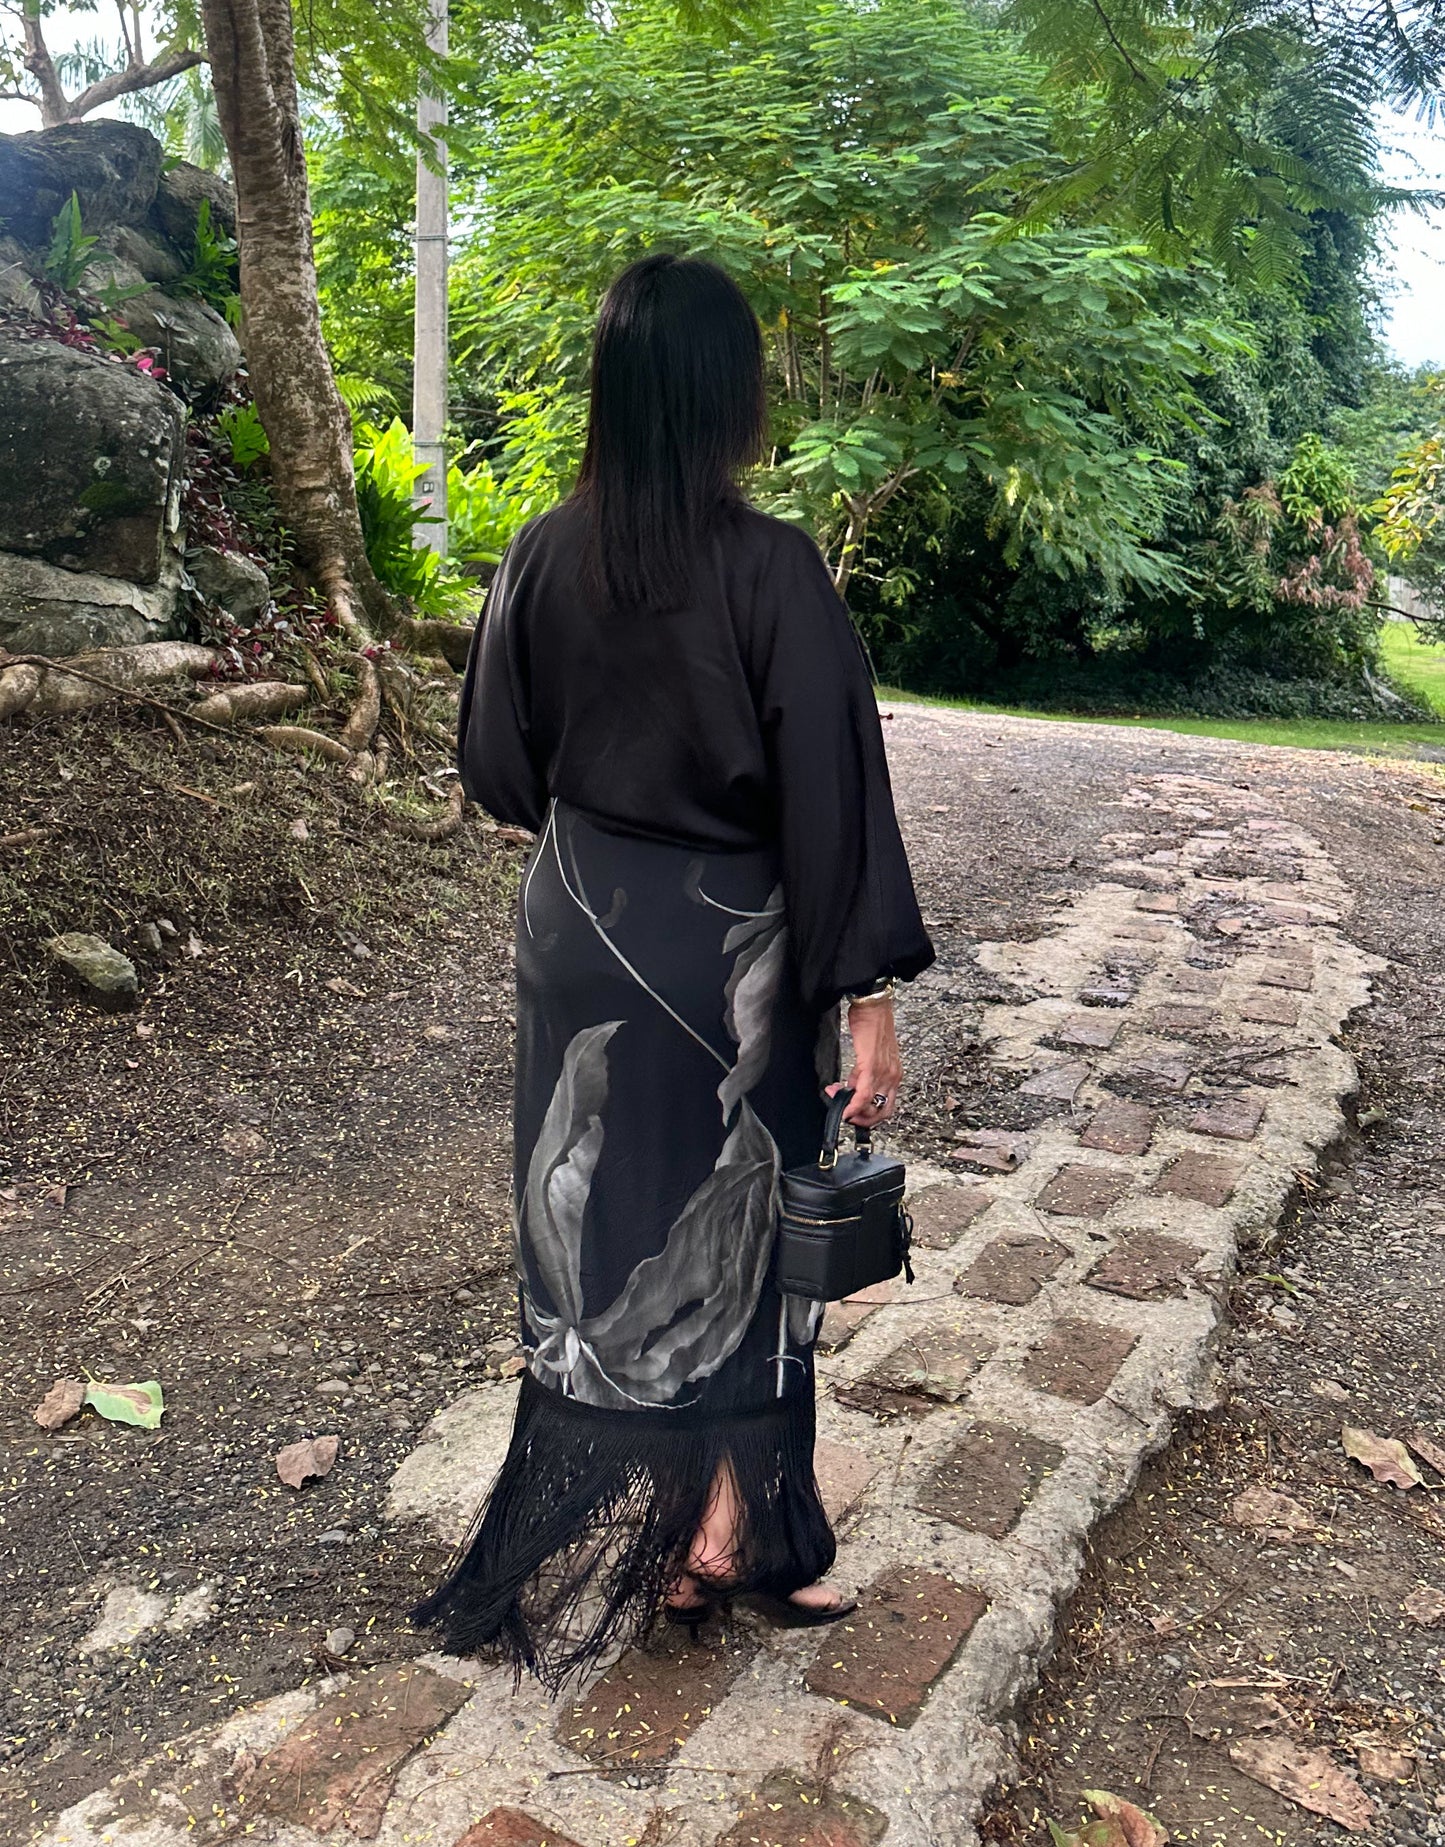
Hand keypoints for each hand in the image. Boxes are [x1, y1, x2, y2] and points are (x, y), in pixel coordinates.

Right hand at [829, 997, 901, 1127]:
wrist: (873, 1004)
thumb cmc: (873, 1024)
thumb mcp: (871, 1054)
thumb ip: (863, 1073)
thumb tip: (851, 1087)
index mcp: (894, 1073)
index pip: (886, 1106)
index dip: (869, 1116)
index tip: (853, 1113)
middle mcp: (893, 1076)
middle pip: (881, 1112)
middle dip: (861, 1120)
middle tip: (845, 1115)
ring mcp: (884, 1072)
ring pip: (872, 1106)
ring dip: (854, 1113)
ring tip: (839, 1105)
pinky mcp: (871, 1065)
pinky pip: (864, 1093)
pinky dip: (853, 1105)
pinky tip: (843, 1109)